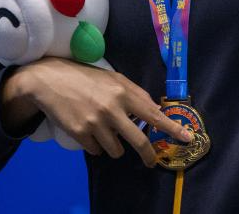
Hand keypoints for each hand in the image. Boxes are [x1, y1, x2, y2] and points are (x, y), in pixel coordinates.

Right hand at [1, 57, 192, 166]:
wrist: (51, 80)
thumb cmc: (87, 78)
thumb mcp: (115, 77)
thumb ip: (135, 93)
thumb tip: (154, 109)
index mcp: (124, 93)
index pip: (154, 115)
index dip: (172, 128)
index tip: (187, 138)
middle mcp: (112, 109)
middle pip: (138, 141)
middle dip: (147, 155)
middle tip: (151, 161)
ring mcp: (95, 123)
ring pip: (115, 150)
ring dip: (115, 147)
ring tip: (106, 131)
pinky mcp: (79, 133)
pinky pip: (96, 151)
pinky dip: (97, 145)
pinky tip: (90, 131)